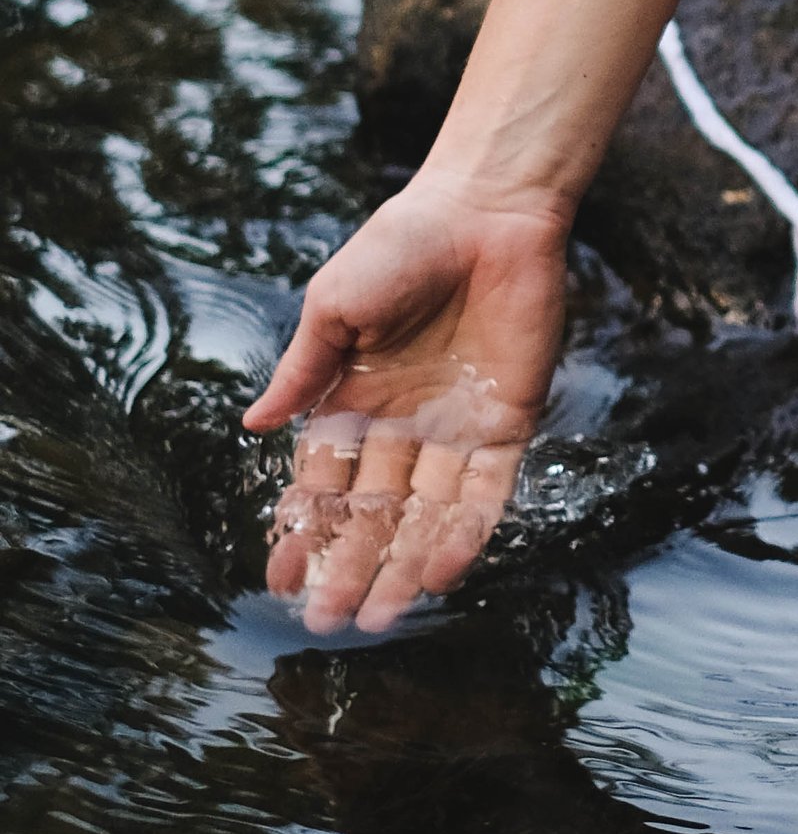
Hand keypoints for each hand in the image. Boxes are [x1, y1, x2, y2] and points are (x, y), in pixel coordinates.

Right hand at [243, 177, 569, 634]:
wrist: (486, 213)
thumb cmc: (402, 246)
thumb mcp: (335, 308)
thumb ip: (302, 373)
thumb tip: (251, 426)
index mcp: (355, 399)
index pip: (324, 483)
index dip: (302, 531)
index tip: (280, 580)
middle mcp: (404, 424)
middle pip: (373, 511)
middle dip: (349, 565)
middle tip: (326, 620)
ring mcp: (457, 426)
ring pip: (426, 512)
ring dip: (404, 563)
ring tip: (380, 617)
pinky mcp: (509, 420)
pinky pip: (487, 488)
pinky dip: (467, 529)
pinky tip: (441, 570)